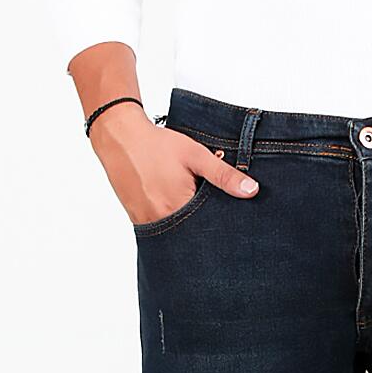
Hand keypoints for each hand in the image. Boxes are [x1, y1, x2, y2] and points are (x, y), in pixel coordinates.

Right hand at [89, 105, 259, 224]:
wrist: (120, 137)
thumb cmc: (156, 145)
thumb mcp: (196, 155)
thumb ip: (223, 175)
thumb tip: (251, 190)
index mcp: (178, 207)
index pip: (209, 228)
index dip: (221, 223)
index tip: (229, 218)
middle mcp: (161, 220)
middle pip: (192, 234)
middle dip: (205, 227)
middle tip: (210, 209)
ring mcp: (147, 222)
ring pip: (177, 232)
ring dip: (188, 224)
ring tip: (192, 206)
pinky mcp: (138, 219)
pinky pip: (161, 228)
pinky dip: (172, 220)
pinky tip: (176, 205)